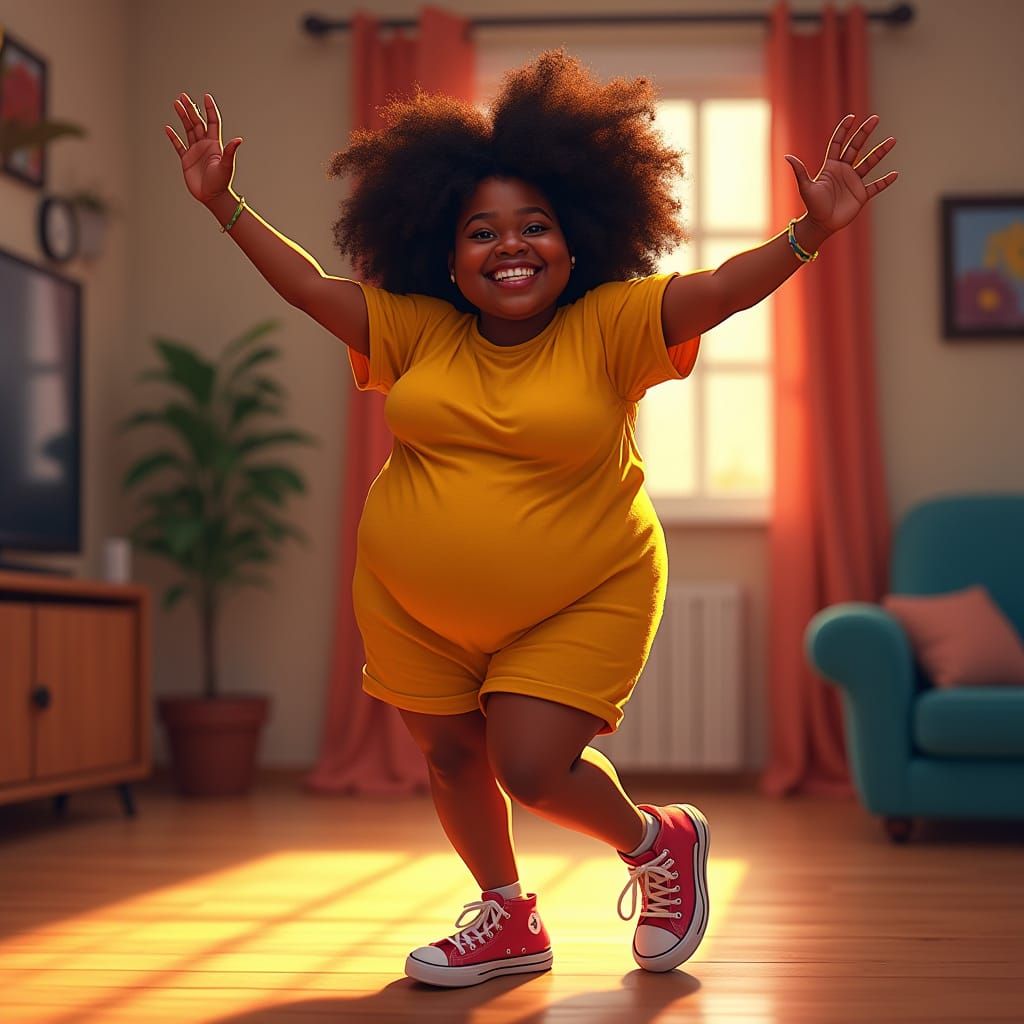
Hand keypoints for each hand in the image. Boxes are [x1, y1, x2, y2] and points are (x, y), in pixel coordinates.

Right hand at [164, 91, 242, 205]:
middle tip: (183, 96)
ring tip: (176, 103)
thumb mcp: (226, 165)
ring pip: (188, 130)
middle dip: (191, 109)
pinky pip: (178, 145)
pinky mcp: (186, 160)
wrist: (212, 197)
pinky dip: (173, 137)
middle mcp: (205, 145)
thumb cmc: (222, 182)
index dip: (210, 109)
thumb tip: (238, 139)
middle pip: (197, 122)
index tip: (206, 97)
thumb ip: (230, 151)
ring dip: (182, 117)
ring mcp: (195, 151)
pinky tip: (168, 128)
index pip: (212, 122)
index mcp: (215, 144)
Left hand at [784, 113, 898, 235]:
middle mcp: (844, 171)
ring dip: (880, 152)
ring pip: (869, 163)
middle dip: (865, 133)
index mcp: (831, 166)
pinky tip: (895, 174)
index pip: (838, 143)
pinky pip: (876, 186)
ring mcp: (854, 182)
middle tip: (875, 119)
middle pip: (856, 147)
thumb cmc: (812, 206)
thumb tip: (787, 156)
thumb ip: (799, 171)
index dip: (844, 130)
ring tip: (892, 141)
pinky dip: (885, 181)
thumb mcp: (806, 187)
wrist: (821, 225)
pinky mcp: (861, 195)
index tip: (852, 117)